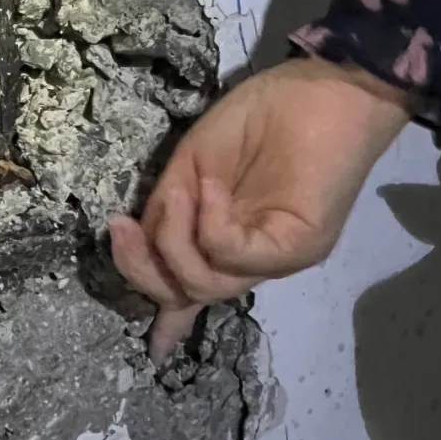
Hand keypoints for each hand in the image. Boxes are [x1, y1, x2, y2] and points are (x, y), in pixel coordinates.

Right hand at [109, 57, 412, 363]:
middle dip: (142, 268)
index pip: (193, 291)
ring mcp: (273, 257)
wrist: (321, 88)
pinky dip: (210, 225)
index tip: (152, 352)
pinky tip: (210, 190)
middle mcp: (249, 260)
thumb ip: (167, 210)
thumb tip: (138, 243)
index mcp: (225, 241)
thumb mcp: (190, 169)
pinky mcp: (295, 247)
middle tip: (119, 229)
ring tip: (178, 193)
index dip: (169, 321)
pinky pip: (234, 255)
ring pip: (206, 283)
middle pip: (186, 294)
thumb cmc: (258, 118)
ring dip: (173, 240)